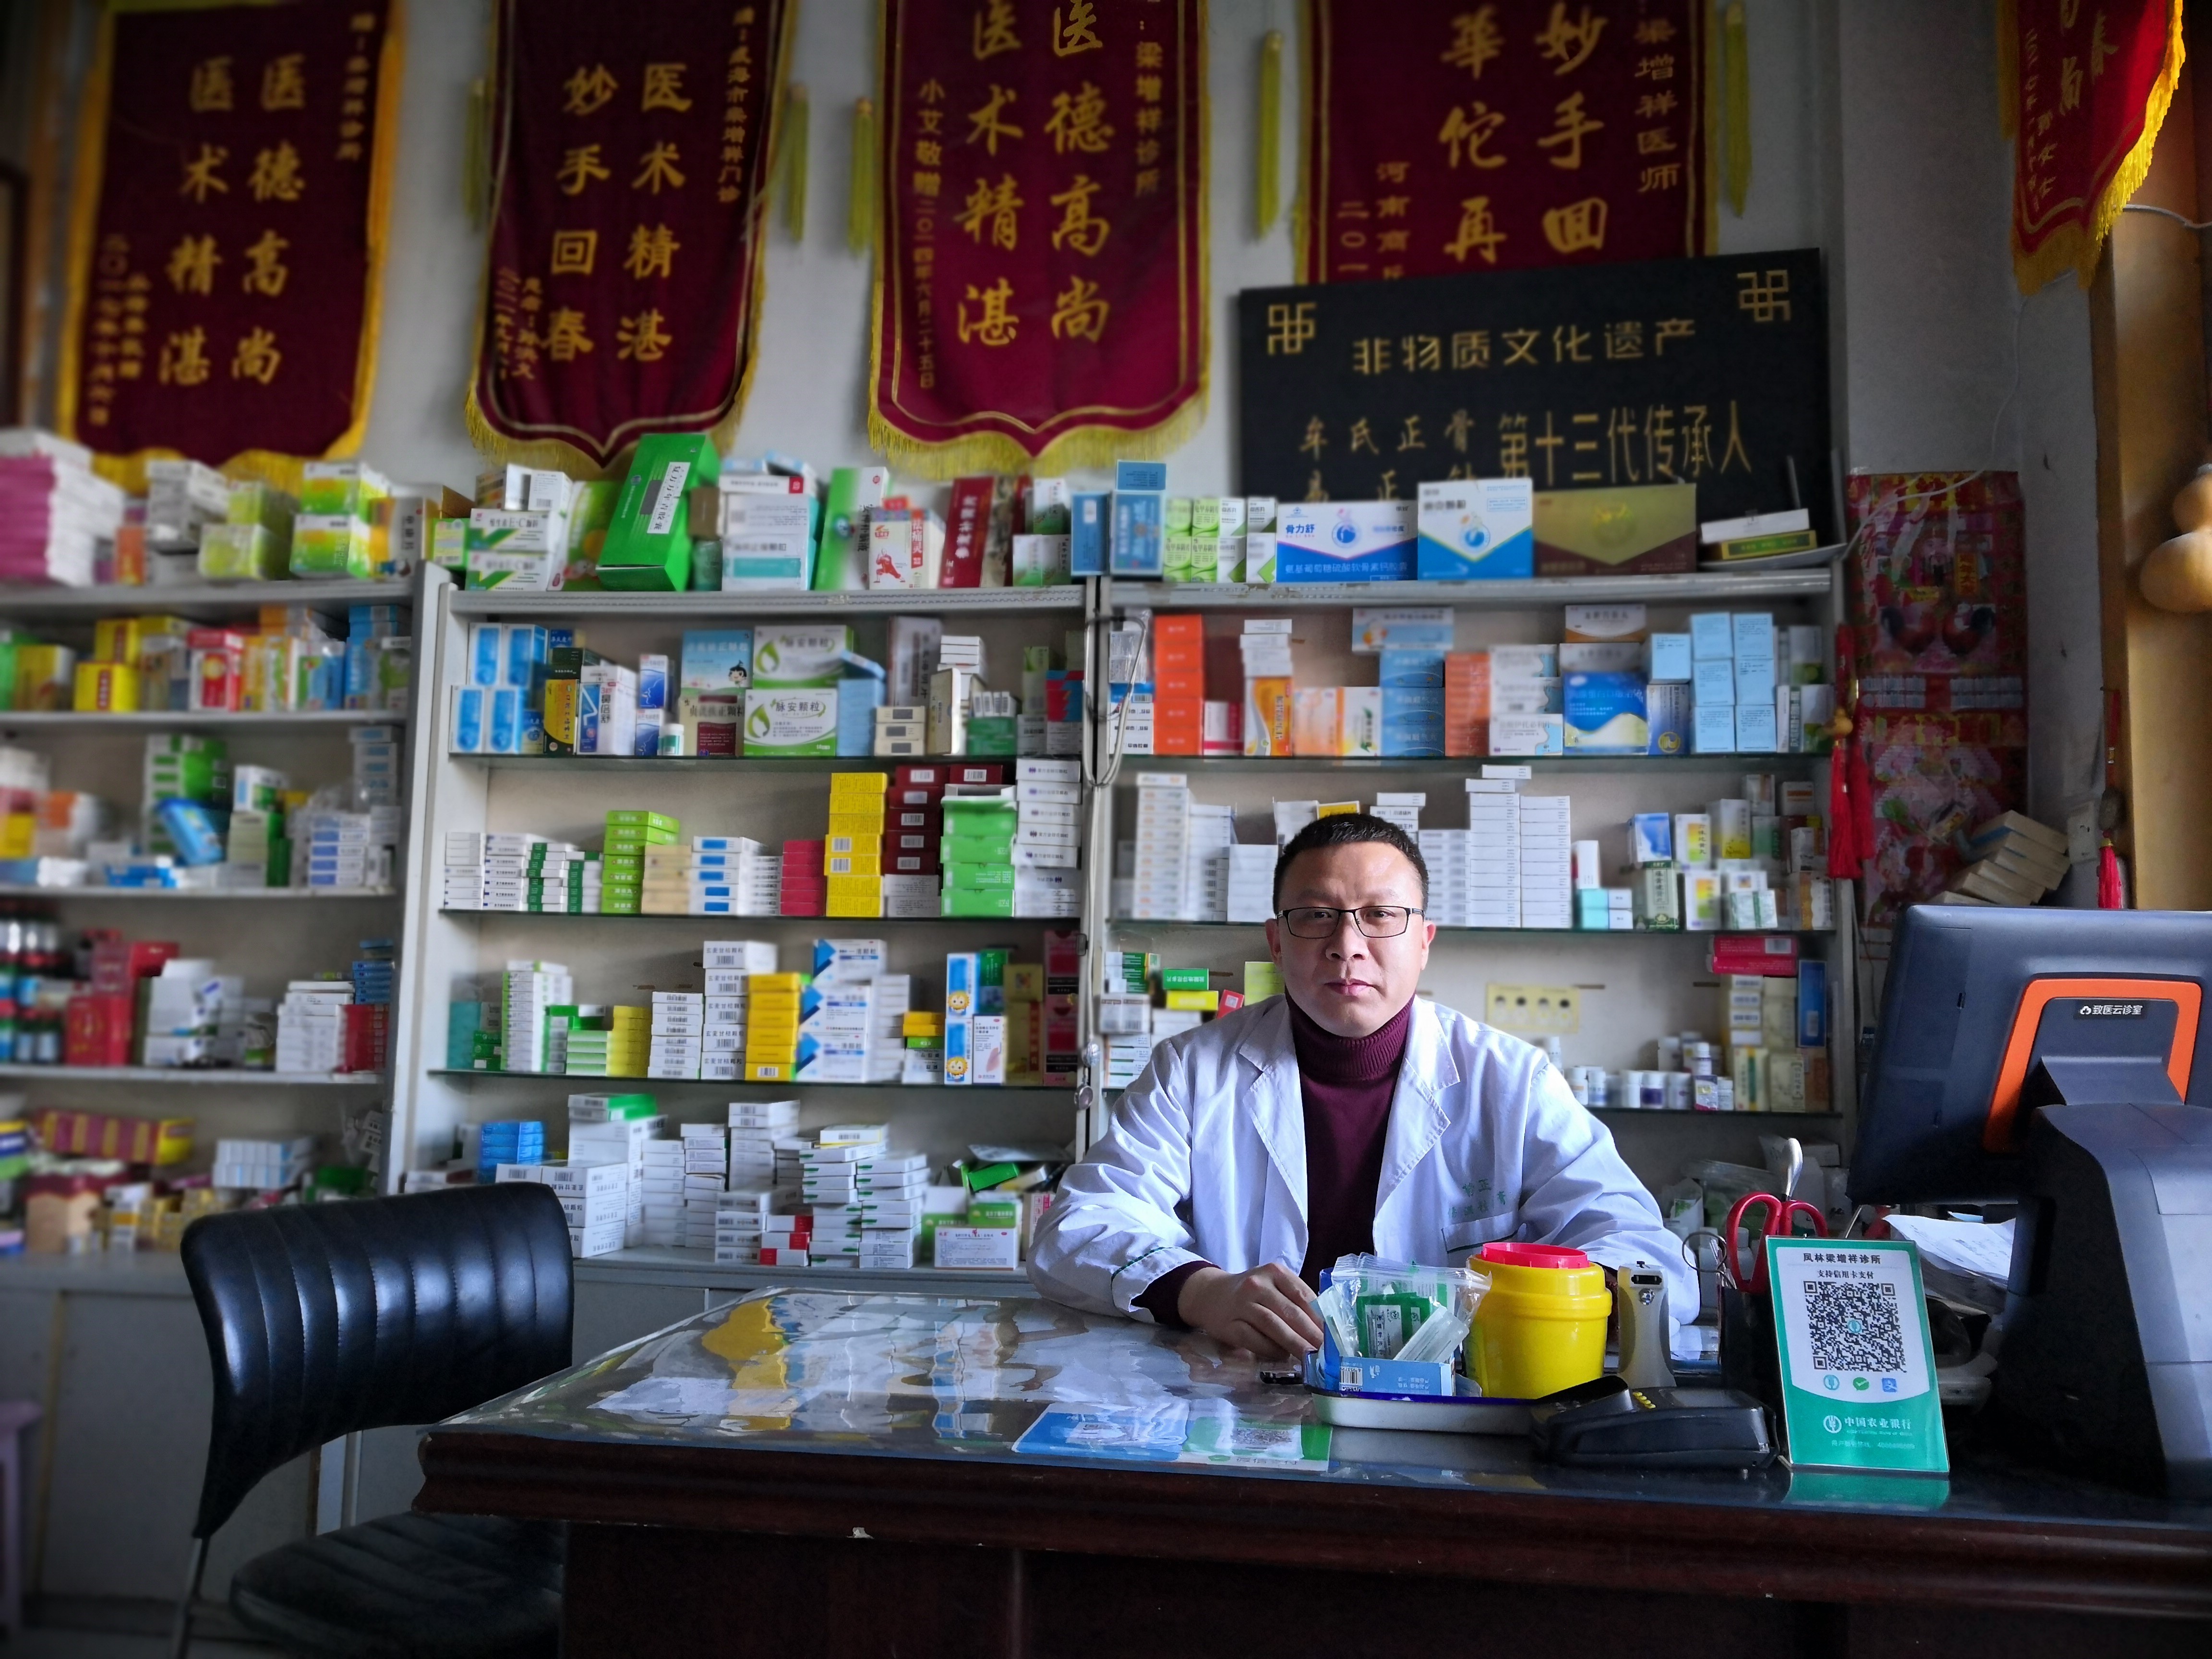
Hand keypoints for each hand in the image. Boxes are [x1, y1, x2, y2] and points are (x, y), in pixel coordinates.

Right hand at [1176, 1264, 1322, 1360]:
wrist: (1210, 1295)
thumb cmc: (1252, 1293)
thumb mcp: (1273, 1285)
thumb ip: (1295, 1300)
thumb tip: (1324, 1328)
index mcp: (1274, 1272)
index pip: (1303, 1295)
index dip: (1320, 1317)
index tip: (1334, 1334)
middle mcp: (1257, 1284)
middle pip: (1290, 1312)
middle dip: (1311, 1334)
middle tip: (1327, 1351)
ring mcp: (1242, 1304)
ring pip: (1273, 1325)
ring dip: (1295, 1344)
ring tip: (1310, 1358)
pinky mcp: (1230, 1325)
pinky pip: (1254, 1339)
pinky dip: (1271, 1350)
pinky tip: (1283, 1357)